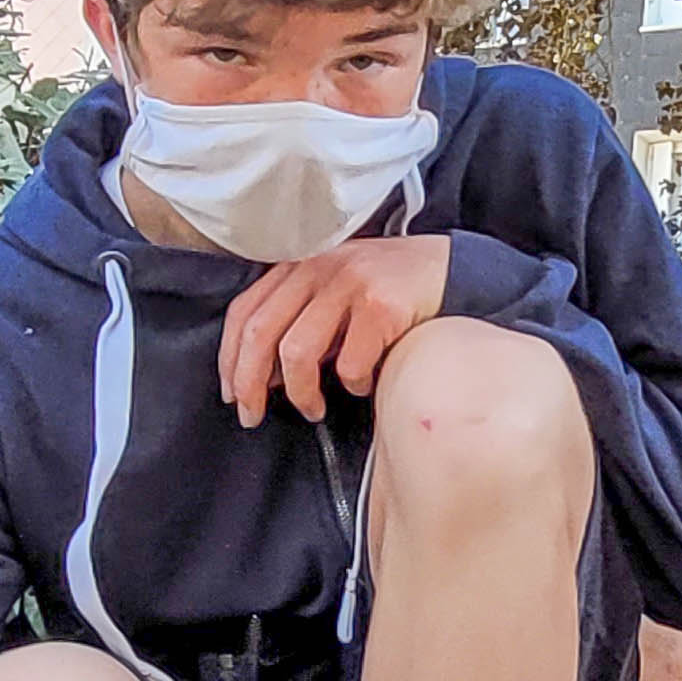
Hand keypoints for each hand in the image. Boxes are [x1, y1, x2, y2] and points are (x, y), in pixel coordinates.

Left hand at [219, 235, 452, 427]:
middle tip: (253, 416)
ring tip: (313, 409)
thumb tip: (263, 375)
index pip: (244, 311)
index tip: (231, 394)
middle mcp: (318, 267)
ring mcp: (350, 283)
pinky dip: (353, 385)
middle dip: (249, 384)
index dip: (229, 358)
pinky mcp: (382, 305)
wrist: (452, 269)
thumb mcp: (334, 293)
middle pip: (261, 332)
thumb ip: (299, 320)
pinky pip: (350, 363)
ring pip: (298, 352)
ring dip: (300, 392)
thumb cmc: (388, 292)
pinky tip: (364, 384)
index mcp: (299, 264)